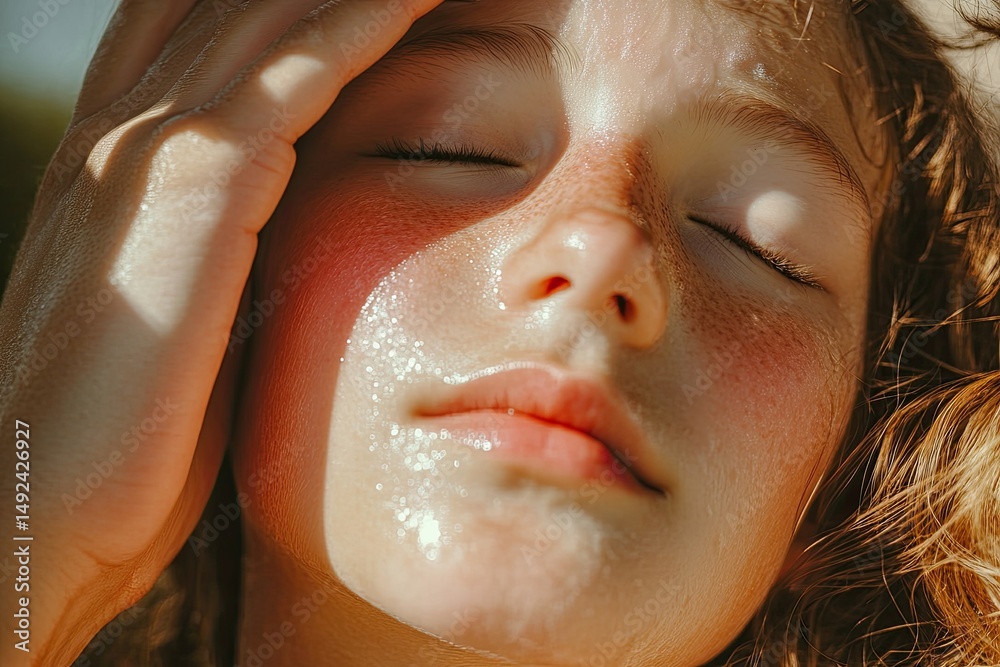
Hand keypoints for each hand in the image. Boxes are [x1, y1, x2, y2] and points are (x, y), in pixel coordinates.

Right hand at [0, 0, 441, 662]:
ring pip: (266, 16)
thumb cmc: (119, 440)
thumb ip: (217, 257)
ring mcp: (153, 150)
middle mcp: (126, 133)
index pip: (196, 32)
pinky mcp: (196, 187)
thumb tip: (287, 241)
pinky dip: (360, 21)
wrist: (34, 515)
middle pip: (231, 2)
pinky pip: (298, 73)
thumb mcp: (170, 323)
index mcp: (117, 164)